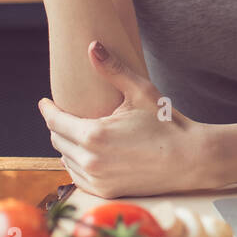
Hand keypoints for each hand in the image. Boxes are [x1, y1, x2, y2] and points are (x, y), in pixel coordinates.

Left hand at [39, 40, 205, 197]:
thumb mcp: (141, 92)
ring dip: (67, 145)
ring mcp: (97, 179)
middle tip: (64, 115)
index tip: (45, 102)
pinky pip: (78, 177)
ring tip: (76, 133)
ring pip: (66, 159)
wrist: (191, 159)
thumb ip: (113, 70)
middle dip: (58, 126)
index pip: (55, 122)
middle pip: (58, 140)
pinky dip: (78, 164)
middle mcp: (90, 160)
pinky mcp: (105, 191)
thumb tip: (93, 45)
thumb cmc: (168, 123)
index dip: (48, 110)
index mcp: (94, 134)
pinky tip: (88, 154)